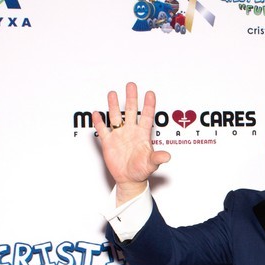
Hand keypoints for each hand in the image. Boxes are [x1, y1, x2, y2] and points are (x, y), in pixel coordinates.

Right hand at [93, 82, 170, 204]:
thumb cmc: (142, 170)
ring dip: (113, 106)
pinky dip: (99, 122)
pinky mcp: (108, 142)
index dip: (149, 105)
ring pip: (116, 117)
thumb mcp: (151, 164)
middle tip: (131, 85)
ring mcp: (119, 136)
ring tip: (112, 93)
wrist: (129, 179)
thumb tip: (168, 156)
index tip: (150, 93)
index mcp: (143, 135)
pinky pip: (103, 130)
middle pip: (131, 111)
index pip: (147, 117)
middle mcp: (131, 132)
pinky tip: (97, 113)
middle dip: (131, 98)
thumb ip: (158, 158)